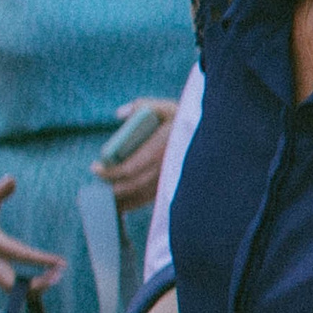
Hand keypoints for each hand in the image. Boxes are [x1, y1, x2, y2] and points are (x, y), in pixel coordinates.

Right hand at [0, 175, 63, 294]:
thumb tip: (11, 180)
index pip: (18, 254)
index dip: (39, 260)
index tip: (60, 262)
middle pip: (11, 283)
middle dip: (34, 285)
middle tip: (59, 275)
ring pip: (12, 288)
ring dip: (35, 287)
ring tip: (57, 275)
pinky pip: (12, 284)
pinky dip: (30, 284)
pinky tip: (49, 276)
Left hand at [91, 97, 177, 211]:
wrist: (217, 139)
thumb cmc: (188, 121)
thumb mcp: (168, 107)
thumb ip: (143, 106)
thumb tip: (120, 114)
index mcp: (161, 150)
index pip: (129, 168)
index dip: (110, 172)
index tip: (95, 168)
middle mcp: (167, 169)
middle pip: (133, 186)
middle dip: (112, 190)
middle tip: (95, 189)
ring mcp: (173, 181)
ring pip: (143, 196)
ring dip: (122, 201)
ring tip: (105, 201)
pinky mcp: (177, 188)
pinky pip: (153, 200)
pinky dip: (136, 204)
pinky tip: (124, 205)